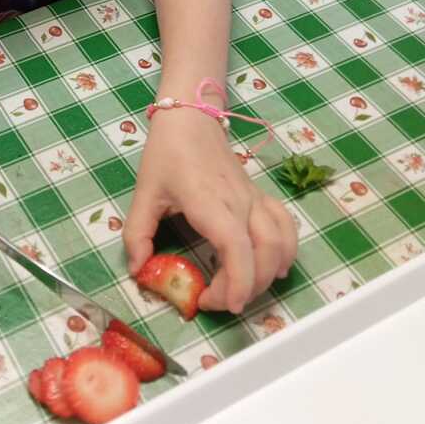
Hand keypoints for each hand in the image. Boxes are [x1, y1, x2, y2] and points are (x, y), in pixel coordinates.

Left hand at [124, 107, 297, 313]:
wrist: (191, 118)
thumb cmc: (167, 153)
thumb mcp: (144, 193)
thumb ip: (137, 233)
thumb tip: (138, 270)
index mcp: (210, 202)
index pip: (237, 247)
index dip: (238, 281)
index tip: (224, 305)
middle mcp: (240, 202)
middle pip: (264, 253)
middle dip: (247, 287)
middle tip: (216, 301)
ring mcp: (254, 199)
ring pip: (281, 242)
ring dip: (269, 273)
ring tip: (242, 289)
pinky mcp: (259, 196)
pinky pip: (285, 226)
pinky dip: (286, 250)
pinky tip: (274, 267)